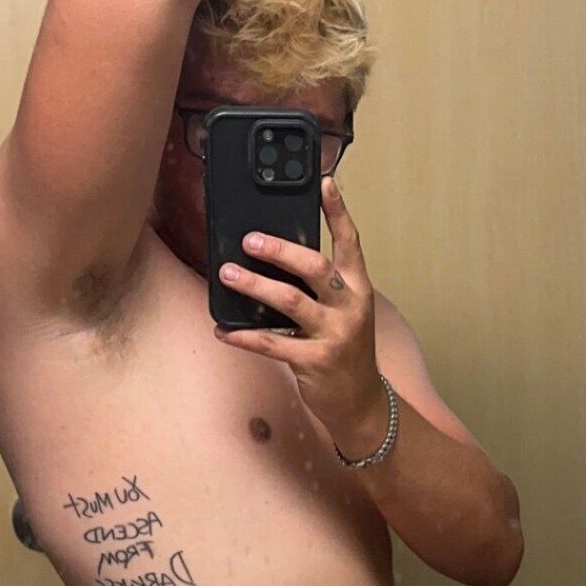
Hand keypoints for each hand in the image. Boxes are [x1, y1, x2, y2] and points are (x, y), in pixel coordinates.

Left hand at [214, 177, 385, 453]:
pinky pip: (273, 344)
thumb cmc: (347, 350)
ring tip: (227, 274)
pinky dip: (244, 336)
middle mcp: (350, 307)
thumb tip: (276, 257)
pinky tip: (223, 329)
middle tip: (249, 239)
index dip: (338, 212)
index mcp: (358, 288)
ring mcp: (335, 335)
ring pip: (291, 301)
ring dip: (255, 286)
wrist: (361, 401)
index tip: (324, 183)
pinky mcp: (315, 362)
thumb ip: (322, 288)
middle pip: (317, 268)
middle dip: (282, 251)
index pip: (351, 243)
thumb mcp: (345, 312)